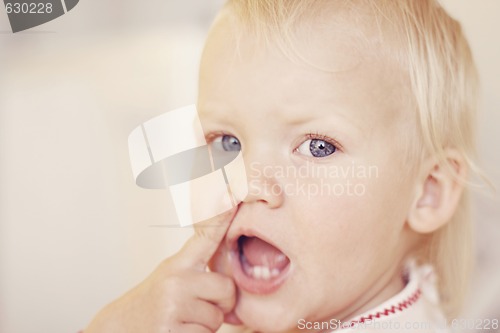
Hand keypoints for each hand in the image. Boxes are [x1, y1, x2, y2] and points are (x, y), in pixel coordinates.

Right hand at [84, 209, 236, 332]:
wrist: (119, 328)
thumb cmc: (153, 303)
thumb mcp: (171, 275)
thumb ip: (196, 266)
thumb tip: (228, 261)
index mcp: (178, 264)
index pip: (206, 235)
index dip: (223, 215)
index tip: (234, 192)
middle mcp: (175, 280)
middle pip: (227, 290)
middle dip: (219, 305)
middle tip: (196, 309)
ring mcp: (173, 305)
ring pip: (218, 318)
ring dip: (205, 326)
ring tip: (183, 321)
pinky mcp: (171, 331)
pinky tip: (177, 332)